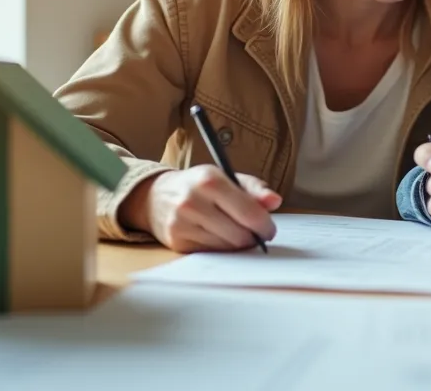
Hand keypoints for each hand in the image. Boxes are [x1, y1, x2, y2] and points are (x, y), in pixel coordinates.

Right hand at [121, 165, 280, 252]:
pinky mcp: (176, 243)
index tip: (269, 229)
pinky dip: (220, 248)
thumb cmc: (199, 186)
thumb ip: (254, 189)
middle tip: (254, 234)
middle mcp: (192, 201)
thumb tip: (275, 201)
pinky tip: (217, 237)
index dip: (265, 225)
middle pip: (239, 235)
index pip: (249, 212)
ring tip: (235, 232)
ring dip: (237, 244)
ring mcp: (181, 224)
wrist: (155, 196)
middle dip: (252, 237)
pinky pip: (211, 253)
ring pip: (227, 247)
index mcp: (210, 180)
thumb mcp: (227, 178)